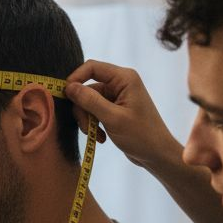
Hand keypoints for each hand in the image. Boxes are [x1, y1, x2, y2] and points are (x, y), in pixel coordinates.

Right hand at [65, 60, 181, 170]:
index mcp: (124, 78)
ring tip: (96, 136)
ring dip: (88, 120)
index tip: (65, 96)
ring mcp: (117, 96)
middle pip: (87, 87)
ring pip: (88, 102)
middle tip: (86, 128)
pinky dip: (93, 124)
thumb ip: (90, 101)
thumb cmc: (141, 136)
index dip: (75, 78)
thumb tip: (68, 87)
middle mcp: (120, 83)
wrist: (157, 155)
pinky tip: (101, 137)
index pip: (92, 67)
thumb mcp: (113, 118)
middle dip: (82, 108)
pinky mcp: (114, 109)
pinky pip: (94, 111)